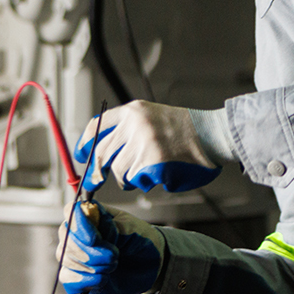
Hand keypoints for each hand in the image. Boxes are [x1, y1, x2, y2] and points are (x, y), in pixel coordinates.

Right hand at [56, 200, 165, 293]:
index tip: (94, 239)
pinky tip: (103, 279)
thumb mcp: (132, 229)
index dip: (78, 225)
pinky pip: (68, 280)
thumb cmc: (139, 239)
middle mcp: (77, 232)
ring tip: (113, 264)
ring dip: (94, 267)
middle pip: (68, 240)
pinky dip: (86, 282)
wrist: (149, 263)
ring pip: (67, 261)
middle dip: (92, 253)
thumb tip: (98, 228)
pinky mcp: (76, 275)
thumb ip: (114, 228)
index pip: (71, 212)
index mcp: (91, 213)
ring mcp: (75, 254)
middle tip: (115, 255)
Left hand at [74, 101, 220, 193]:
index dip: (85, 143)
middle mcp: (134, 125)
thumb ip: (127, 130)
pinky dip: (146, 182)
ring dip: (128, 178)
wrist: (211, 134)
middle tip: (98, 180)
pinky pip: (137, 180)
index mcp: (132, 111)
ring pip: (119, 172)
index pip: (97, 126)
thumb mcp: (151, 117)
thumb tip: (100, 155)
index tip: (82, 155)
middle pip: (102, 154)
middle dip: (99, 171)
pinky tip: (160, 173)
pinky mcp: (153, 163)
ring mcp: (143, 144)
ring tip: (146, 172)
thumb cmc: (184, 129)